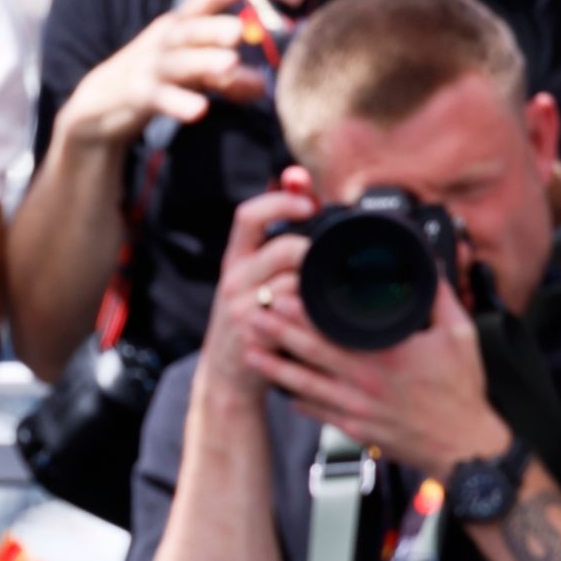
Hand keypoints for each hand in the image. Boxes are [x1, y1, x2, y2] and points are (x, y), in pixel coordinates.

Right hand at [55, 0, 264, 149]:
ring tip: (231, 63)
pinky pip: (160, 98)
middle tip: (240, 30)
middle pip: (189, 31)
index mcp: (177, 29)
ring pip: (177, 63)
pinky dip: (179, 103)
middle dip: (213, 28)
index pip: (199, 5)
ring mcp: (149, 68)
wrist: (100, 103)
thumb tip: (263, 86)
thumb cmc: (157, 79)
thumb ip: (227, 79)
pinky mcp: (138, 97)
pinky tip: (199, 110)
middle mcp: (163, 43)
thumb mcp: (192, 74)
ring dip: (204, 62)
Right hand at [195, 187, 317, 412]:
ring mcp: (242, 309)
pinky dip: (317, 315)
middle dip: (315, 250)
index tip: (309, 201)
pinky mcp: (256, 336)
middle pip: (283, 247)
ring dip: (320, 286)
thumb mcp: (251, 278)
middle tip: (334, 259)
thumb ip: (273, 235)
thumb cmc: (248, 323)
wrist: (226, 378)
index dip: (280, 200)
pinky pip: (296, 317)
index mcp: (235, 261)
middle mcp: (234, 280)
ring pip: (295, 282)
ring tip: (335, 291)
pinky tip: (329, 317)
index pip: (248, 215)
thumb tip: (297, 182)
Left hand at [244, 280, 509, 479]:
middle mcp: (364, 382)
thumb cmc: (461, 393)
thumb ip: (438, 296)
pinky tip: (277, 388)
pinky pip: (316, 411)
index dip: (303, 313)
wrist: (462, 447)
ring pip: (303, 385)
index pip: (335, 330)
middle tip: (250, 315)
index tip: (280, 295)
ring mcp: (354, 409)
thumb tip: (425, 264)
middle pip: (309, 353)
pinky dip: (294, 399)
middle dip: (276, 333)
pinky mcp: (353, 429)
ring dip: (274, 366)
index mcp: (386, 356)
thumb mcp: (459, 334)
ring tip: (249, 350)